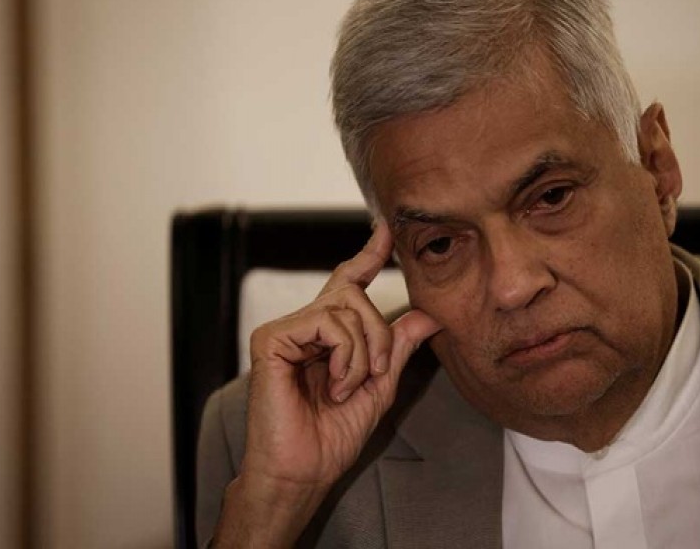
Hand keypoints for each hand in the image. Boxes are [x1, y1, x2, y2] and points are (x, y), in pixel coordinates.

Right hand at [213, 222, 440, 547]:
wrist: (304, 470)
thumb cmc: (333, 435)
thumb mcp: (378, 385)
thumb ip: (397, 347)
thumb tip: (428, 315)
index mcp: (326, 335)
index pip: (348, 282)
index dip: (367, 254)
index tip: (384, 229)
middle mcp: (304, 326)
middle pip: (355, 295)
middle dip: (379, 335)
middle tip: (374, 374)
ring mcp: (285, 330)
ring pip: (346, 309)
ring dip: (362, 354)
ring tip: (347, 388)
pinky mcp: (271, 338)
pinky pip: (327, 323)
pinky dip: (344, 357)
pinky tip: (333, 385)